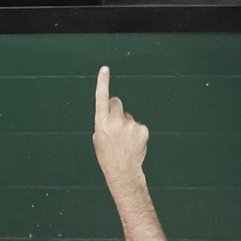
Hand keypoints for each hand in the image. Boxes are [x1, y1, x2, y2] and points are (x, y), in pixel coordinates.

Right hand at [90, 66, 148, 180]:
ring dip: (126, 124)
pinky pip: (138, 125)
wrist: (123, 171)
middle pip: (117, 102)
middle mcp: (116, 121)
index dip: (103, 82)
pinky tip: (133, 143)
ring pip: (128, 116)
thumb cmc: (107, 155)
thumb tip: (112, 110)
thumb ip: (104, 121)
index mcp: (101, 122)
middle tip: (115, 126)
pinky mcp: (142, 129)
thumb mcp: (98, 137)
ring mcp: (130, 124)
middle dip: (116, 109)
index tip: (104, 69)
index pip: (102, 98)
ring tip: (124, 140)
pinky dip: (136, 132)